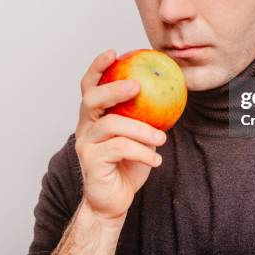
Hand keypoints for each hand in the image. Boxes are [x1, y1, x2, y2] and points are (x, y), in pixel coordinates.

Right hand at [73, 49, 166, 221]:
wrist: (113, 201)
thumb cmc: (127, 166)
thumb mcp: (139, 136)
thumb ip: (144, 116)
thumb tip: (169, 92)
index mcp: (95, 116)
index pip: (90, 85)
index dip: (98, 67)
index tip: (115, 52)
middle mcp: (85, 127)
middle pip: (91, 99)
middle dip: (114, 88)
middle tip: (138, 86)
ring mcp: (85, 144)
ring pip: (112, 125)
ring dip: (141, 129)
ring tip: (161, 138)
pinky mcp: (90, 162)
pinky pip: (120, 149)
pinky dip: (142, 152)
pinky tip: (156, 158)